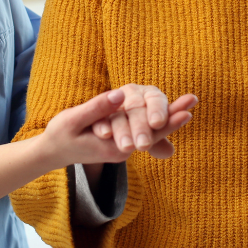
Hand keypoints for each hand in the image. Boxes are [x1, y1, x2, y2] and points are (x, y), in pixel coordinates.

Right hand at [42, 89, 193, 168]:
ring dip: (169, 116)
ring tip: (189, 102)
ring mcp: (124, 148)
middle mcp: (124, 150)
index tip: (187, 111)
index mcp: (115, 147)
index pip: (148, 134)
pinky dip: (157, 120)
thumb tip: (121, 94)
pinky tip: (171, 111)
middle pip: (154, 132)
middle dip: (174, 115)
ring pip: (150, 132)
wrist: (53, 152)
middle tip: (194, 100)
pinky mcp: (121, 142)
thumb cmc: (61, 135)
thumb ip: (98, 108)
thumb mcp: (74, 120)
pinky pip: (143, 131)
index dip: (167, 120)